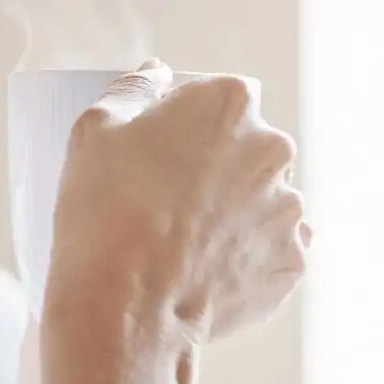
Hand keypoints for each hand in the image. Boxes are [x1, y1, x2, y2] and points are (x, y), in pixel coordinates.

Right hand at [32, 64, 307, 383]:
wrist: (123, 310)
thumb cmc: (103, 212)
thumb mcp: (93, 130)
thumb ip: (131, 88)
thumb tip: (155, 74)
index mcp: (230, 103)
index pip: (221, 97)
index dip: (189, 122)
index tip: (159, 151)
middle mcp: (273, 149)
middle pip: (249, 149)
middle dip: (217, 169)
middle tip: (166, 202)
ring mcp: (289, 211)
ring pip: (261, 204)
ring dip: (231, 217)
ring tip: (180, 247)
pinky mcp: (290, 265)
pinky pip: (267, 255)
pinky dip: (241, 262)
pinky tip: (200, 275)